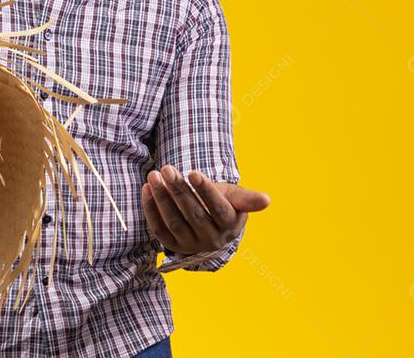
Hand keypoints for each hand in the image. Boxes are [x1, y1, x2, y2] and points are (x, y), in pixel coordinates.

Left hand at [141, 165, 269, 255]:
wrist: (209, 222)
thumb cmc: (224, 202)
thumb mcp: (236, 198)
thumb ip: (248, 199)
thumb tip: (267, 200)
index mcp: (230, 227)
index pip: (218, 209)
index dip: (205, 191)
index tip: (193, 172)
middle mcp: (211, 240)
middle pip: (193, 214)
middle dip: (178, 190)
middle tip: (166, 168)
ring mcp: (191, 245)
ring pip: (174, 222)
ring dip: (162, 198)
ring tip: (153, 176)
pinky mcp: (173, 246)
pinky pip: (159, 229)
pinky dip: (151, 209)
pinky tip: (147, 189)